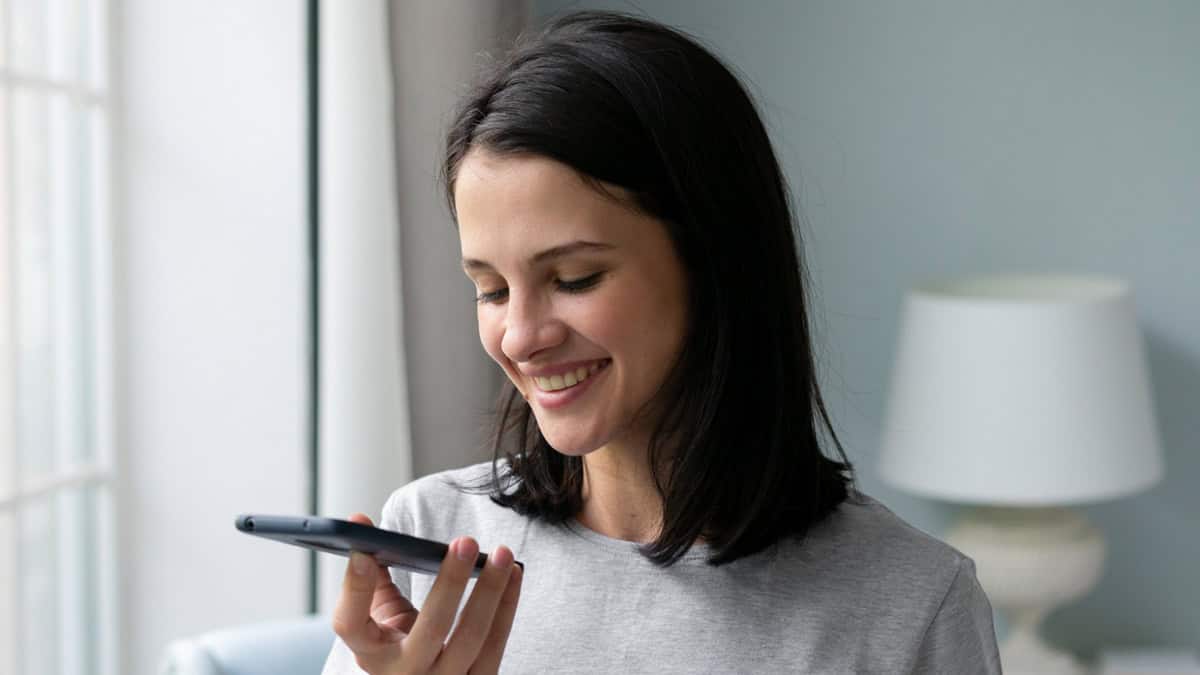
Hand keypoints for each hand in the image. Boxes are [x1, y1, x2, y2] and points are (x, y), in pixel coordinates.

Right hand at [332, 513, 522, 674]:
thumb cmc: (397, 641)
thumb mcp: (375, 616)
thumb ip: (370, 573)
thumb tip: (359, 522)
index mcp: (369, 652)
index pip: (350, 624)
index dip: (355, 587)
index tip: (364, 549)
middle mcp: (402, 674)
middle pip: (430, 629)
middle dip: (451, 582)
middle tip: (465, 541)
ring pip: (471, 638)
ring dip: (490, 590)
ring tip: (501, 553)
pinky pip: (496, 644)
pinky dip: (506, 605)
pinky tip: (513, 573)